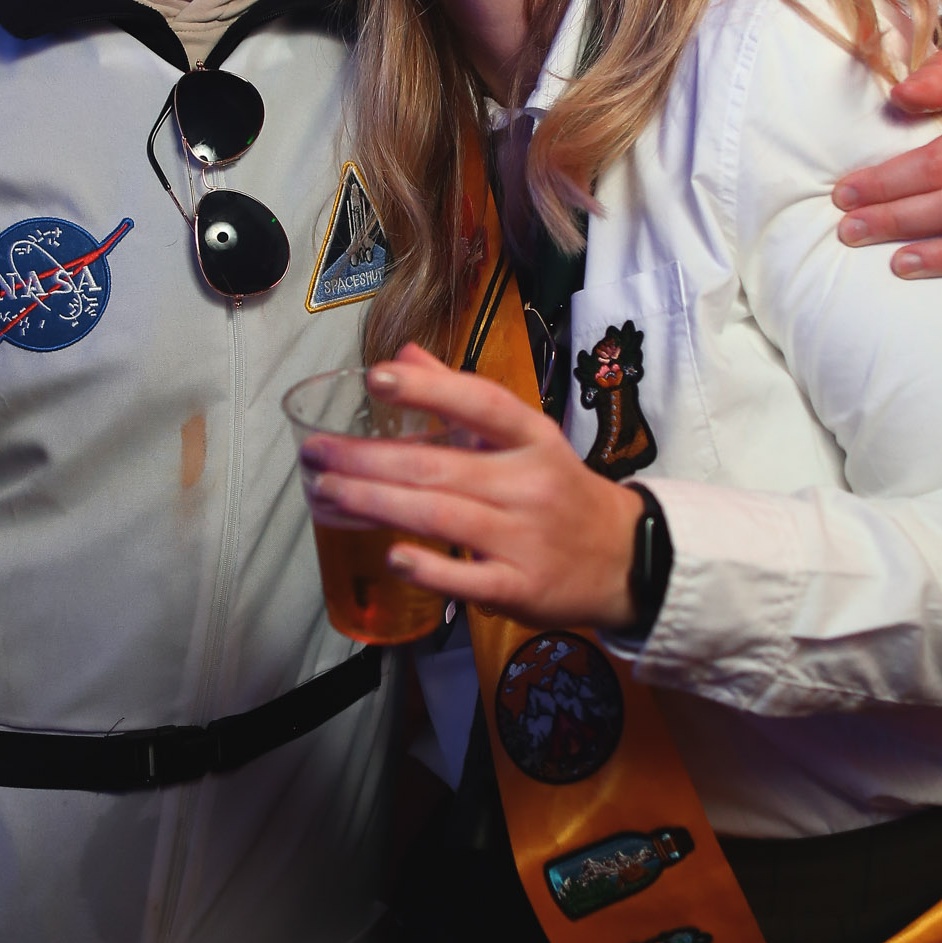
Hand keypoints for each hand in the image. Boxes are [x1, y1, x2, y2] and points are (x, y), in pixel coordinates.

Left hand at [298, 345, 643, 629]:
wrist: (625, 559)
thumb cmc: (561, 491)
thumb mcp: (528, 436)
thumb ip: (463, 397)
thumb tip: (405, 355)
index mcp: (532, 438)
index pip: (481, 403)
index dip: (430, 390)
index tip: (378, 378)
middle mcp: (529, 483)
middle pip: (440, 466)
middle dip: (369, 459)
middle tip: (316, 455)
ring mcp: (525, 538)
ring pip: (442, 517)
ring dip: (378, 505)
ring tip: (328, 494)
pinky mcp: (521, 587)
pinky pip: (468, 579)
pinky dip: (429, 568)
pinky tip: (391, 556)